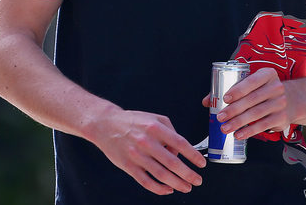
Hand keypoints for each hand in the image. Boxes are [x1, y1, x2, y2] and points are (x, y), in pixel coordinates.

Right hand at [89, 106, 205, 195]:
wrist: (104, 125)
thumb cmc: (130, 121)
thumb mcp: (153, 117)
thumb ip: (170, 130)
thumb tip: (180, 149)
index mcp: (154, 128)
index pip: (180, 143)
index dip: (193, 156)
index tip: (201, 164)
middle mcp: (146, 141)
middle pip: (172, 162)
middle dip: (188, 174)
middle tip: (197, 180)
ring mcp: (137, 155)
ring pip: (161, 174)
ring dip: (177, 184)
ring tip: (186, 187)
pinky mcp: (128, 166)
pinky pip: (146, 181)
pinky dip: (159, 188)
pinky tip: (167, 189)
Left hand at [201, 67, 292, 139]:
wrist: (292, 100)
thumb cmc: (264, 90)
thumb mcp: (252, 84)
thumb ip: (230, 89)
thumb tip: (207, 101)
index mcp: (267, 74)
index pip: (251, 81)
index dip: (238, 90)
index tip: (225, 98)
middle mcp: (276, 87)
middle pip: (252, 100)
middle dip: (234, 110)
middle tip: (220, 117)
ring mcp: (280, 103)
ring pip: (257, 114)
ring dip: (239, 122)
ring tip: (225, 128)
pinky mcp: (281, 118)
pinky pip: (263, 125)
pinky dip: (249, 131)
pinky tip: (239, 134)